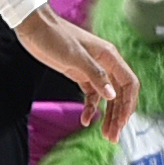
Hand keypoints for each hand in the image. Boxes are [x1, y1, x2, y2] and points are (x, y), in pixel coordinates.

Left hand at [25, 3, 142, 134]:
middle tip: (113, 136)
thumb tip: (112, 95)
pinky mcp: (81, 74)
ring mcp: (93, 70)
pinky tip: (85, 120)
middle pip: (119, 94)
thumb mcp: (75, 57)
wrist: (35, 28)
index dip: (128, 104)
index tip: (122, 122)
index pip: (129, 84)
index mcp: (110, 56)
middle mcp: (105, 64)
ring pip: (107, 96)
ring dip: (108, 115)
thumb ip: (96, 76)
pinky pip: (92, 95)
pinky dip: (91, 108)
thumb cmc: (55, 36)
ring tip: (105, 134)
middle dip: (119, 115)